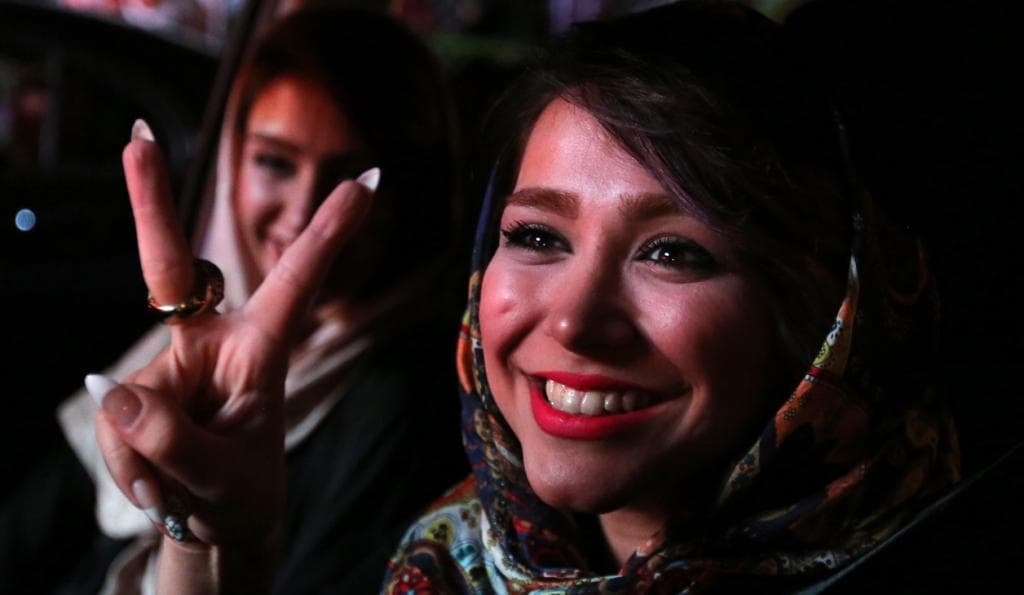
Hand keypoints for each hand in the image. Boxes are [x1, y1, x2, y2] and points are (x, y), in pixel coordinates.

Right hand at [89, 120, 375, 590]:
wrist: (215, 521)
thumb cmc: (241, 491)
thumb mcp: (224, 478)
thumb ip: (173, 441)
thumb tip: (108, 388)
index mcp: (261, 349)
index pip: (298, 282)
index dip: (329, 232)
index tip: (368, 178)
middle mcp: (212, 343)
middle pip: (172, 269)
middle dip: (151, 202)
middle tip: (137, 138)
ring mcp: (170, 365)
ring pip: (128, 404)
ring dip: (147, 459)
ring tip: (179, 486)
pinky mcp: (132, 391)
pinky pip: (112, 425)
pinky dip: (130, 466)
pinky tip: (156, 482)